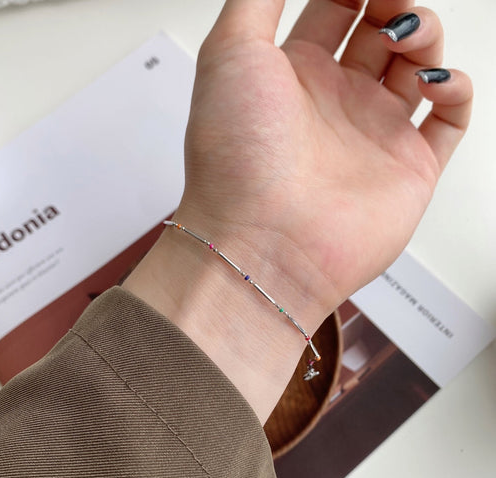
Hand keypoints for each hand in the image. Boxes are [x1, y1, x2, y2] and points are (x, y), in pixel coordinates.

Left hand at [125, 0, 471, 421]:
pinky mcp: (407, 168)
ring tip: (405, 37)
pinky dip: (456, 89)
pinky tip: (434, 83)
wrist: (263, 243)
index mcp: (291, 77)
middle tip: (389, 0)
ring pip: (416, 68)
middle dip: (392, 2)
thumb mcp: (231, 55)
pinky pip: (450, 119)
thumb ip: (258, 0)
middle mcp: (332, 105)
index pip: (333, 9)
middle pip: (378, 33)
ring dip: (423, 36)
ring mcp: (371, 135)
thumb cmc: (237, 159)